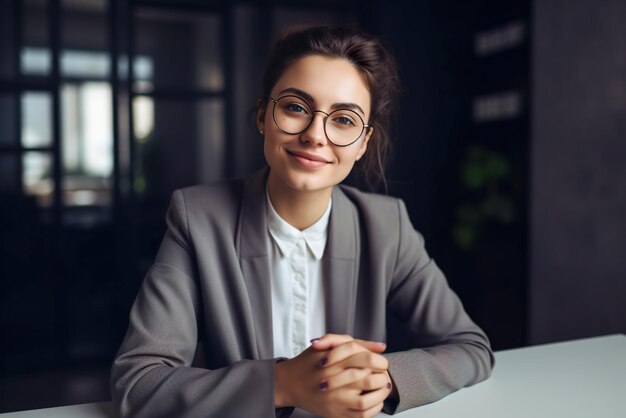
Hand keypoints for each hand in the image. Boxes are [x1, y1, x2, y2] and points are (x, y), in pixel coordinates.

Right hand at [275, 334, 391, 417]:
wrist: (289, 383)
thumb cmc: (310, 362)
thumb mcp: (329, 345)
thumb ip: (356, 344)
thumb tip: (381, 347)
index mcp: (334, 361)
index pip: (366, 359)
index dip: (379, 361)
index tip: (382, 363)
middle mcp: (334, 381)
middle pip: (369, 380)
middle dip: (382, 378)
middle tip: (384, 376)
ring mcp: (334, 400)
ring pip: (367, 401)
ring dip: (380, 395)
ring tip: (383, 388)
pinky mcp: (334, 414)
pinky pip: (360, 416)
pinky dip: (373, 409)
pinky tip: (374, 401)